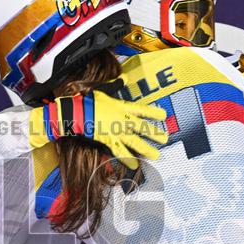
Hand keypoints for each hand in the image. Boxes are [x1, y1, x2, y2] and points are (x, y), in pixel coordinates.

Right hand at [28, 81, 167, 169]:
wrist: (77, 113)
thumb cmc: (88, 101)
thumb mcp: (104, 90)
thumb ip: (116, 85)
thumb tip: (124, 77)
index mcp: (122, 106)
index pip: (142, 109)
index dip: (154, 112)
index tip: (164, 115)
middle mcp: (123, 120)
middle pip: (142, 128)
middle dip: (154, 133)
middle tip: (165, 139)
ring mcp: (117, 131)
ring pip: (135, 142)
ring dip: (146, 149)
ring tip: (156, 155)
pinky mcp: (109, 140)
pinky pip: (120, 151)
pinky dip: (127, 159)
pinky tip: (134, 165)